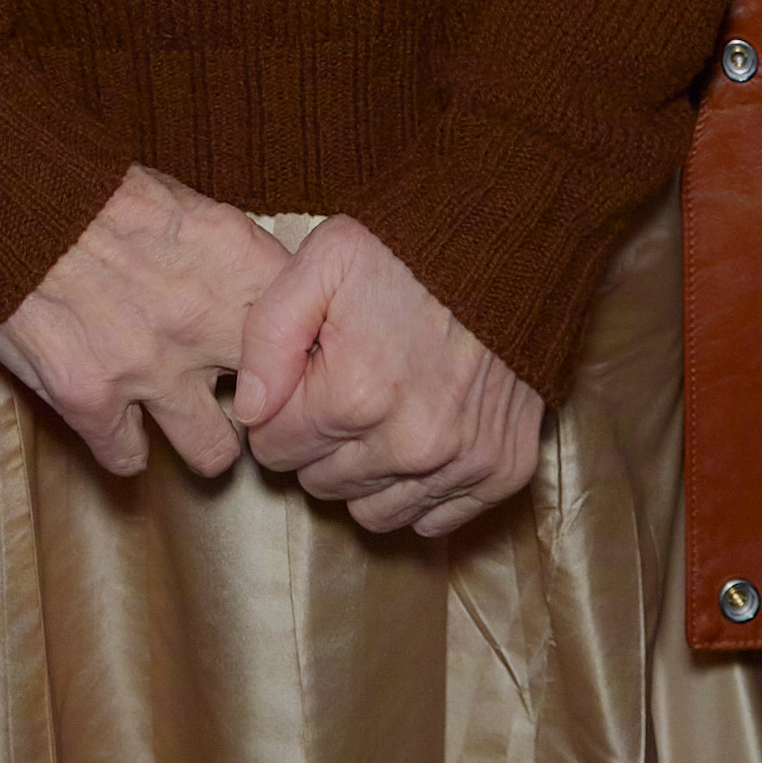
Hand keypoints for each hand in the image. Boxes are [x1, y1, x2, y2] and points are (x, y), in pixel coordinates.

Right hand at [0, 164, 292, 482]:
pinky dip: (122, 444)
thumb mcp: (182, 201)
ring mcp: (146, 365)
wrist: (6, 191)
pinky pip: (129, 459)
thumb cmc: (92, 189)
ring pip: (214, 454)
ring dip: (200, 436)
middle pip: (278, 406)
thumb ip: (230, 258)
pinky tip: (117, 422)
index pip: (314, 332)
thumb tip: (269, 294)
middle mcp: (201, 319)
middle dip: (266, 409)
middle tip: (247, 403)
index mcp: (234, 261)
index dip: (307, 354)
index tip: (296, 363)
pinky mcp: (89, 397)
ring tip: (185, 418)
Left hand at [229, 217, 543, 538]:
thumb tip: (249, 411)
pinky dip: (417, 489)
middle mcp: (409, 444)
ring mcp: (461, 462)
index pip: (274, 450)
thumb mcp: (321, 262)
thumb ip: (267, 336)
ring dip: (363, 474)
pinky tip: (417, 435)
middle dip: (317, 443)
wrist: (512, 242)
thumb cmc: (409, 249)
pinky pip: (432, 519)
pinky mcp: (502, 471)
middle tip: (339, 389)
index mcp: (354, 395)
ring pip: (372, 514)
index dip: (278, 412)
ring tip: (377, 414)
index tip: (301, 379)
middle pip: (319, 484)